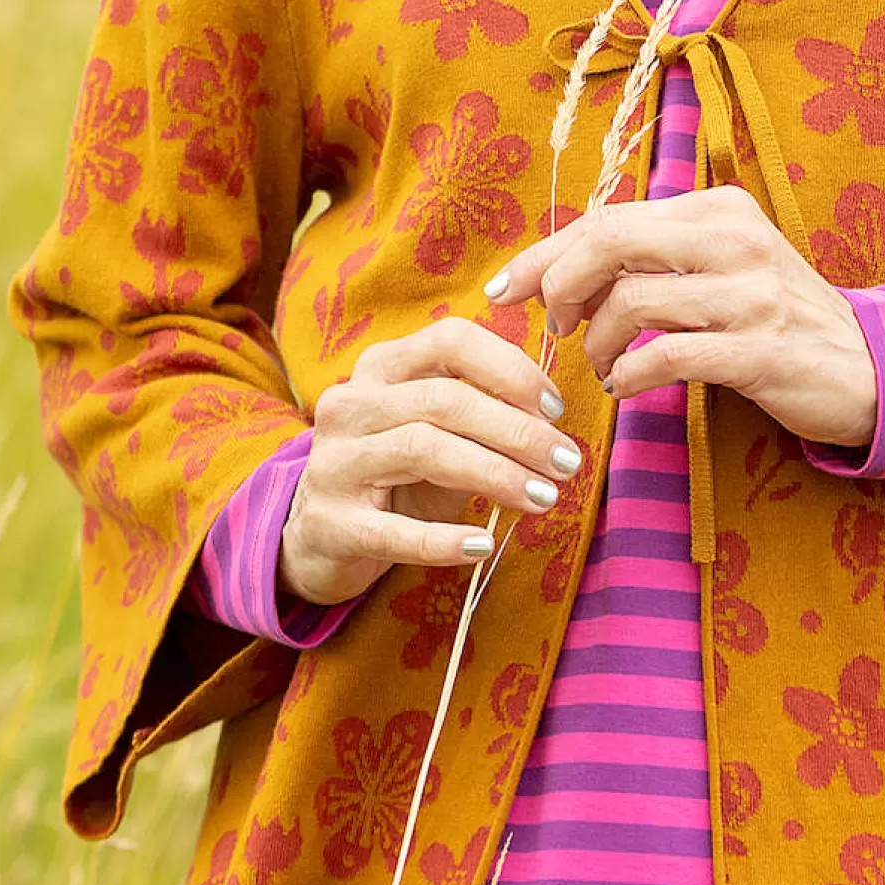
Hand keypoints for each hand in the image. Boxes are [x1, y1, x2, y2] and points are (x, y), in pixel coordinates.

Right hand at [280, 319, 585, 610]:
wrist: (318, 536)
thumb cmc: (395, 476)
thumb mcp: (435, 432)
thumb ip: (480, 414)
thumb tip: (550, 418)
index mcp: (381, 367)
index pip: (450, 340)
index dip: (510, 368)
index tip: (556, 409)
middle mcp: (350, 404)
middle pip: (445, 400)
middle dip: (517, 431)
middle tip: (567, 463)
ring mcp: (334, 463)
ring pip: (424, 450)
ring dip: (495, 474)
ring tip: (543, 498)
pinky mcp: (330, 523)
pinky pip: (395, 530)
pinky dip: (445, 539)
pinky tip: (483, 545)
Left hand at [487, 188, 876, 450]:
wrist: (870, 369)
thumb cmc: (777, 319)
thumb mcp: (723, 266)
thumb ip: (656, 256)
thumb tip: (561, 268)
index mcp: (718, 207)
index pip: (610, 216)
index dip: (547, 252)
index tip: (506, 288)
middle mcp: (734, 238)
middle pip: (611, 241)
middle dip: (560, 285)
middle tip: (554, 327)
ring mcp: (751, 293)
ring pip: (631, 300)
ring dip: (596, 341)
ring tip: (600, 364)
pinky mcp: (758, 350)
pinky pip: (664, 356)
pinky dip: (629, 376)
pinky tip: (626, 388)